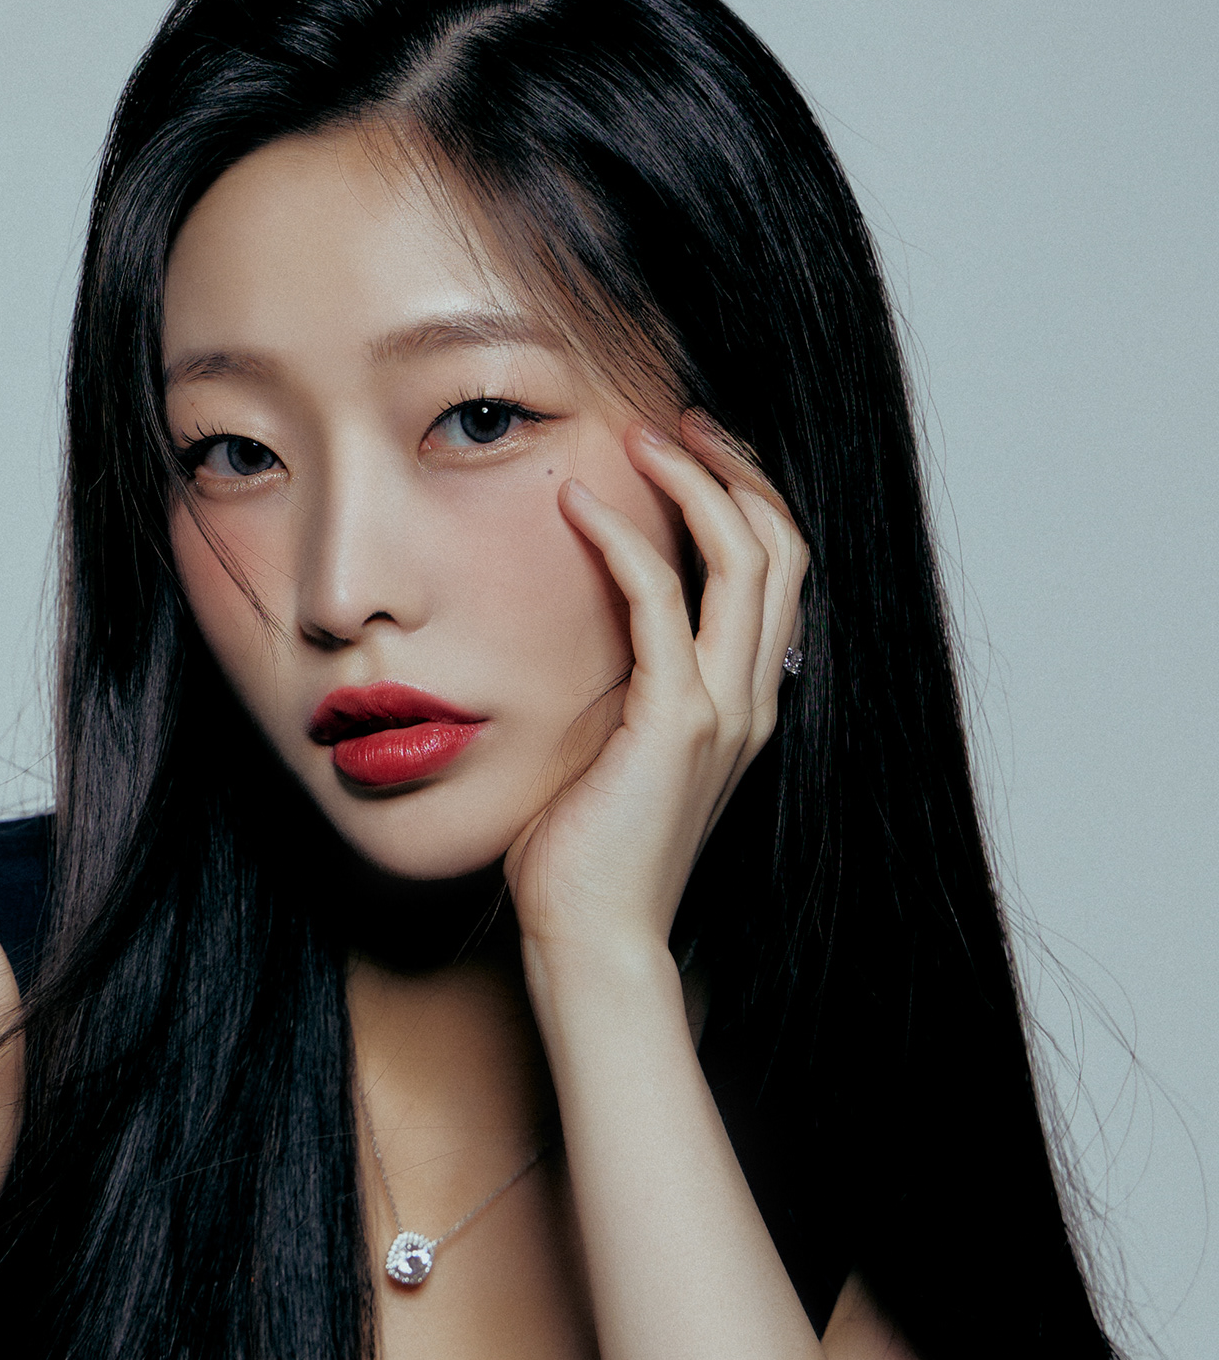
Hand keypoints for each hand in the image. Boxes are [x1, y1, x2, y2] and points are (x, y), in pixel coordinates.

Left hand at [505, 418, 807, 973]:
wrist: (594, 939)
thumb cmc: (584, 856)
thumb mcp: (612, 751)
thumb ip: (624, 689)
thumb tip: (588, 633)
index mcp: (746, 703)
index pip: (777, 572)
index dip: (746, 498)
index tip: (691, 449)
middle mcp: (753, 699)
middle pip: (781, 545)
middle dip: (735, 468)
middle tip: (676, 420)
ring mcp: (724, 710)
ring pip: (746, 559)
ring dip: (693, 482)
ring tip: (639, 436)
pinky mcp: (676, 722)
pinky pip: (661, 602)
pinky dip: (625, 539)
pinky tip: (578, 505)